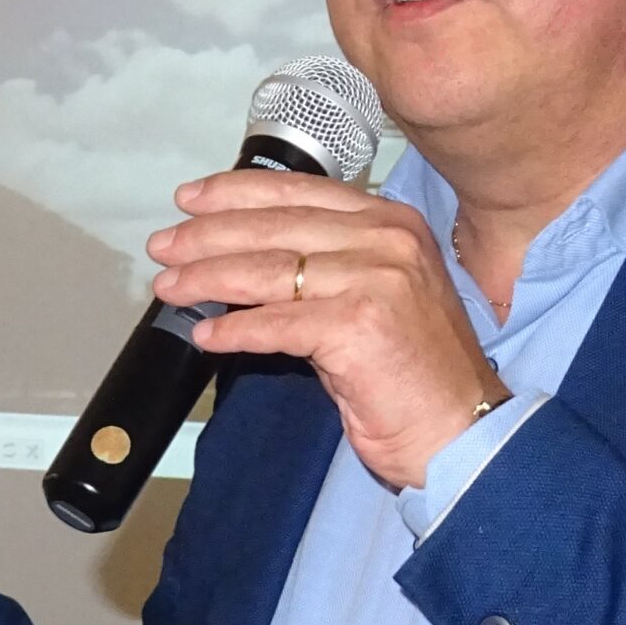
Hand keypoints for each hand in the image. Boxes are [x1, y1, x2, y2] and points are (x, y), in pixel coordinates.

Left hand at [146, 171, 507, 489]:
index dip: (237, 192)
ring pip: (269, 270)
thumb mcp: (377, 296)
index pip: (299, 193)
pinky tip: (206, 334)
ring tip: (170, 288)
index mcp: (392, 223)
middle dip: (208, 235)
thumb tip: (245, 261)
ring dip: (208, 278)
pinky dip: (235, 328)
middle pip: (276, 227)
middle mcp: (388, 241)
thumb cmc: (416, 373)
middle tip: (164, 246)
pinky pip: (277, 322)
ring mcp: (376, 279)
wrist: (461, 431)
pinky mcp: (359, 325)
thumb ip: (327, 267)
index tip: (192, 199)